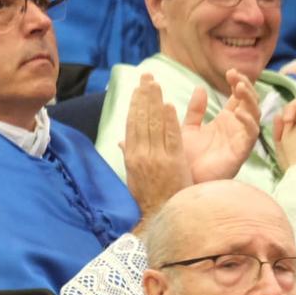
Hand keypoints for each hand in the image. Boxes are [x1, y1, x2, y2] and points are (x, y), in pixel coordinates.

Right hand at [120, 74, 191, 216]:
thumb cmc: (149, 199)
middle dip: (144, 96)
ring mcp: (157, 158)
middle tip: (147, 77)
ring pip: (154, 125)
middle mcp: (141, 154)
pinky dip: (169, 121)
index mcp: (131, 156)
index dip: (134, 104)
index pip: (132, 124)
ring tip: (156, 84)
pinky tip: (169, 105)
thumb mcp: (135, 177)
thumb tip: (122, 141)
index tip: (137, 88)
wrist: (160, 218)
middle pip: (141, 119)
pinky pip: (171, 137)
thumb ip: (131, 156)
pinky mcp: (173, 163)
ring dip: (155, 102)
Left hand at [180, 69, 260, 182]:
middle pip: (249, 104)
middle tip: (235, 76)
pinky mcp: (240, 153)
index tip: (229, 72)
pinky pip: (251, 135)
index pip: (238, 98)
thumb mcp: (188, 128)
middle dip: (246, 88)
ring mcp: (239, 140)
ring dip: (249, 100)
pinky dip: (248, 122)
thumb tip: (201, 89)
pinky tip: (238, 111)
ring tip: (239, 88)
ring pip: (254, 116)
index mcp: (225, 122)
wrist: (183, 180)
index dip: (237, 84)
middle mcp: (235, 130)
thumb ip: (195, 110)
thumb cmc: (186, 158)